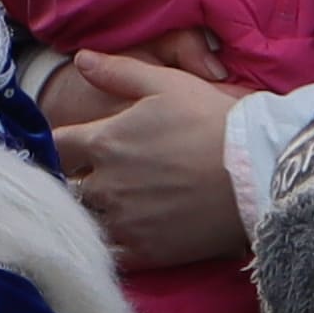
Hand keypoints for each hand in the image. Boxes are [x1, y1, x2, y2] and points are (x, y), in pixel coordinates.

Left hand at [48, 52, 253, 268]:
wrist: (257, 172)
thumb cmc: (213, 121)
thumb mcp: (167, 84)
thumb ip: (118, 73)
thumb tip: (81, 60)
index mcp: (103, 142)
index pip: (56, 147)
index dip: (62, 147)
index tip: (74, 150)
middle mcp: (105, 184)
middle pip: (67, 188)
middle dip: (77, 182)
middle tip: (96, 179)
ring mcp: (123, 221)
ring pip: (86, 221)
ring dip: (93, 213)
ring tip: (115, 207)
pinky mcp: (145, 251)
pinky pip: (109, 253)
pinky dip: (112, 245)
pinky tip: (127, 234)